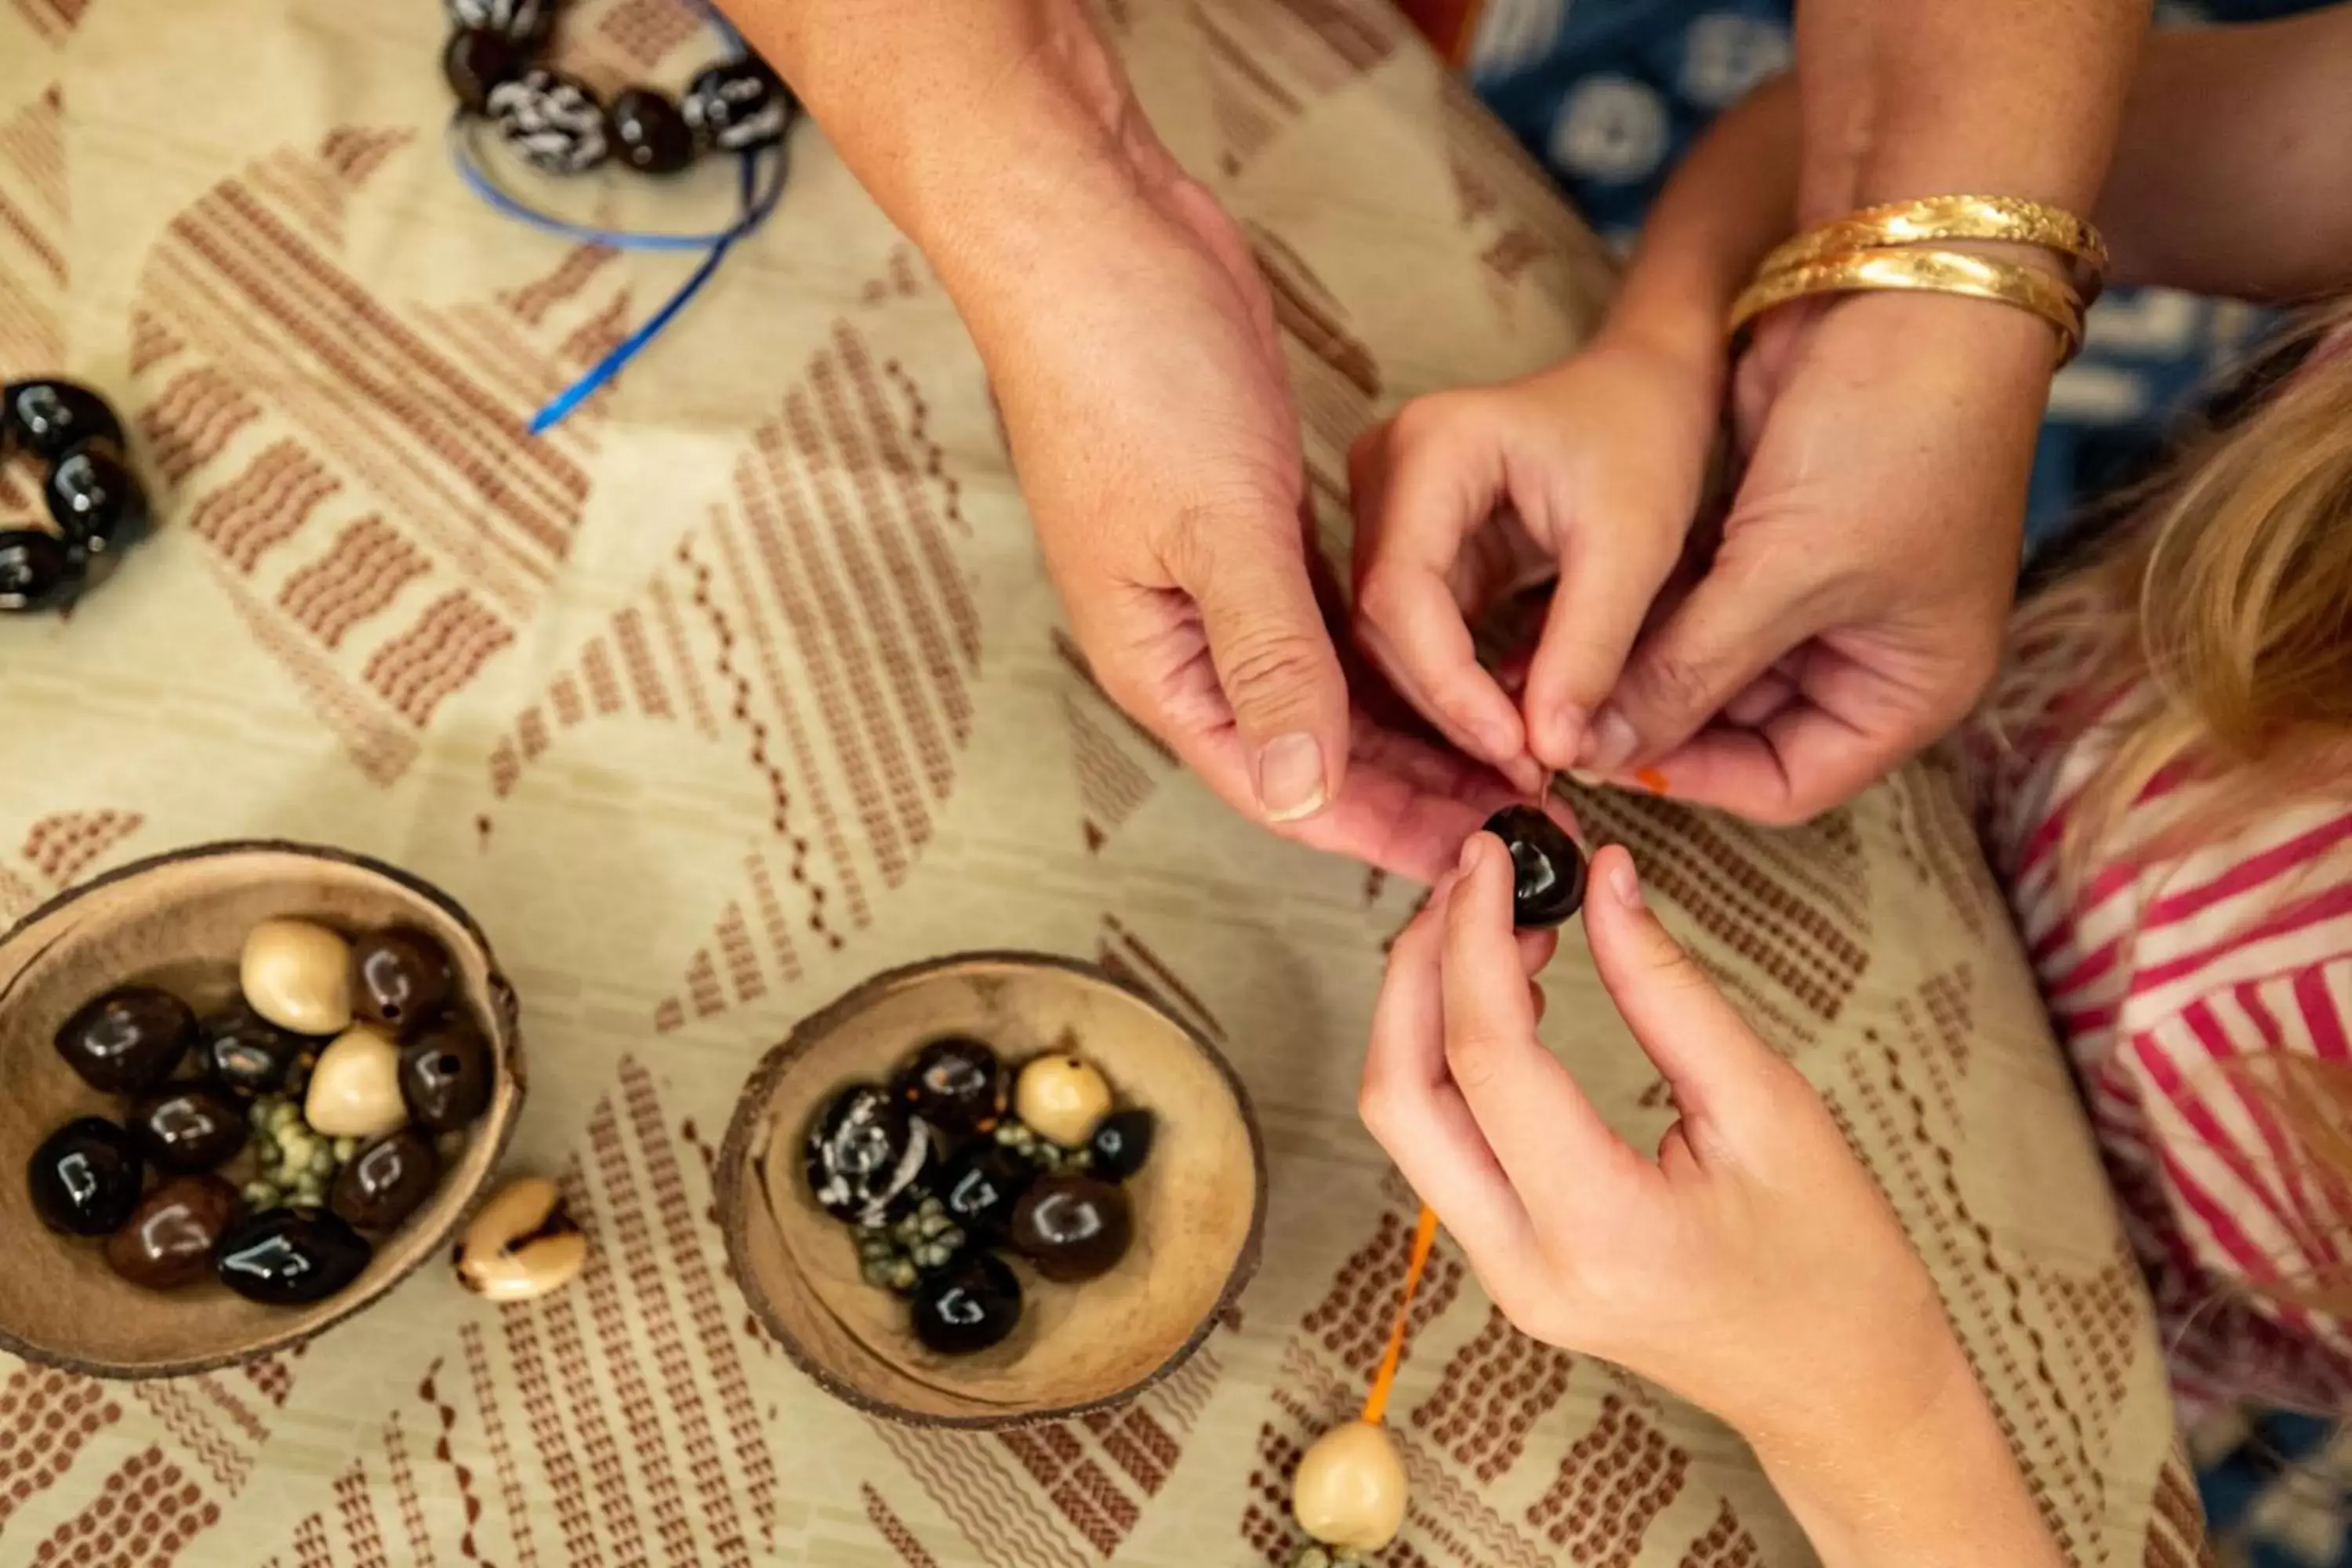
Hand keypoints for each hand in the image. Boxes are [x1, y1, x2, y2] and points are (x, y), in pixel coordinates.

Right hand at [978, 155, 1527, 879]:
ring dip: (1414, 728)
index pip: (1282, 784)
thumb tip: (1305, 793)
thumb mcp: (1213, 527)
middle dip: (1414, 789)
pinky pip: (1330, 624)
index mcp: (1161, 661)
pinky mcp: (1252, 525)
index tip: (1477, 855)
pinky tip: (1454, 672)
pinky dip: (1391, 655)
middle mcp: (1189, 639)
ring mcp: (1220, 583)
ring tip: (1509, 760)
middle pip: (1314, 751)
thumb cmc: (1126, 374)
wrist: (1095, 240)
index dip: (1381, 828)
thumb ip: (1266, 663)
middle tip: (1523, 816)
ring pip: (1329, 691)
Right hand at [1347, 333, 1718, 783]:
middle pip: (1386, 625)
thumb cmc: (1648, 433)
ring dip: (1456, 708)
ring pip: (1395, 642)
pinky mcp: (1415, 547)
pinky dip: (1464, 688)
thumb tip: (1553, 751)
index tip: (1517, 750)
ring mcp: (1390, 511)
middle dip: (1454, 708)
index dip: (1449, 685)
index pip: (1402, 592)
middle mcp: (1385, 475)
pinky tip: (1515, 733)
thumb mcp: (1635, 540)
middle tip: (1532, 774)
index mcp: (1429, 448)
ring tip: (1532, 762)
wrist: (1651, 384)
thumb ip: (1590, 646)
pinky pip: (1421, 637)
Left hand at [1359, 835, 2059, 1565]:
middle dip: (1415, 968)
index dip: (1474, 939)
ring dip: (1423, 1009)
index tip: (1491, 856)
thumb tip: (1602, 879)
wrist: (1846, 1394)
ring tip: (1495, 922)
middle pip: (1399, 1095)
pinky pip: (1440, 1145)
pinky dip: (1449, 1056)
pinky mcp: (1506, 1264)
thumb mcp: (1770, 1107)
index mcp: (1598, 1232)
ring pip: (1404, 1120)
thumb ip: (1667, 988)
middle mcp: (1523, 1267)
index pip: (1487, 1058)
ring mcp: (1503, 1275)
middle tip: (1470, 880)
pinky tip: (1508, 991)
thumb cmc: (1836, 1268)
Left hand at [1575, 292, 2047, 821]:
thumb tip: (1596, 748)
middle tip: (1555, 712)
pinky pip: (1697, 599)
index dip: (1688, 780)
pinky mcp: (1776, 532)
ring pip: (1707, 663)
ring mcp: (1823, 589)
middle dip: (1652, 719)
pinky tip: (1577, 609)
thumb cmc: (1896, 434)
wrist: (1906, 281)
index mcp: (1913, 688)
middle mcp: (1870, 650)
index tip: (1598, 757)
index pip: (1784, 786)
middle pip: (1737, 730)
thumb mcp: (1787, 571)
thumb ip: (1688, 669)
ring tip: (1549, 665)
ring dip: (1637, 665)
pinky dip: (1645, 609)